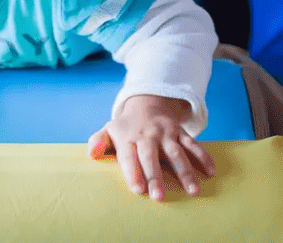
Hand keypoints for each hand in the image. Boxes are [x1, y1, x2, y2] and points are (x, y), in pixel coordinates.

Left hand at [87, 95, 215, 200]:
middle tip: (159, 198)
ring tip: (193, 190)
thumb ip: (98, 141)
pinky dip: (202, 156)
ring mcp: (165, 133)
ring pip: (176, 152)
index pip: (128, 156)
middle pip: (150, 157)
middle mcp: (146, 136)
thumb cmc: (126, 126)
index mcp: (128, 138)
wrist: (146, 103)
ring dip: (185, 171)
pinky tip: (210, 171)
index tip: (138, 189)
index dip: (132, 172)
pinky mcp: (180, 132)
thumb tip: (90, 154)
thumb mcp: (109, 130)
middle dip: (155, 176)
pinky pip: (192, 144)